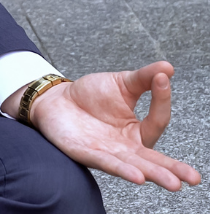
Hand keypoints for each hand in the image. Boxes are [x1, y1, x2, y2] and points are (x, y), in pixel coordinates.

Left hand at [19, 62, 201, 190]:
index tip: (162, 79)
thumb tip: (168, 67)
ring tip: (173, 183)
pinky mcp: (87, 154)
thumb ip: (144, 78)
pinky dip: (122, 170)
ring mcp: (107, 152)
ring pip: (134, 166)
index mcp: (137, 130)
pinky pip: (106, 163)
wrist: (56, 98)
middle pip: (153, 159)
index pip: (156, 120)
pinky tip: (138, 177)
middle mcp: (126, 146)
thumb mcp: (121, 83)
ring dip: (153, 174)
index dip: (161, 99)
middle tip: (193, 177)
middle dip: (172, 170)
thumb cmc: (91, 95)